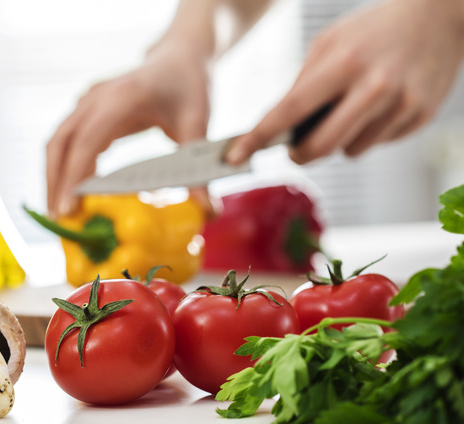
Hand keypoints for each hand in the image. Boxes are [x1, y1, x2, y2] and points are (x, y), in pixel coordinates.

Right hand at [45, 39, 211, 216]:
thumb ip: (199, 170)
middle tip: (58, 221)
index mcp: (121, 98)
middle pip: (60, 144)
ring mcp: (87, 102)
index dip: (73, 177)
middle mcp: (96, 98)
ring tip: (61, 212)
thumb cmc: (189, 86)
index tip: (68, 210)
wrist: (179, 56)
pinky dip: (64, 167)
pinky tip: (73, 192)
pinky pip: (66, 141)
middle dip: (54, 183)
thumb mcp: (198, 126)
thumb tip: (209, 212)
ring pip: (57, 142)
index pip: (86, 142)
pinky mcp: (86, 110)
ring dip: (54, 177)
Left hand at [227, 0, 463, 164]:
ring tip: (349, 109)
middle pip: (320, 146)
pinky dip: (366, 134)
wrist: (439, 16)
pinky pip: (375, 144)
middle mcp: (374, 87)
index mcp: (343, 64)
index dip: (257, 138)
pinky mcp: (419, 117)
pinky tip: (377, 107)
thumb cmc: (372, 31)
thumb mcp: (329, 44)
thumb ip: (302, 85)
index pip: (289, 111)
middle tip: (292, 149)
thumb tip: (274, 126)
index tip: (234, 156)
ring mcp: (401, 105)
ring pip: (348, 151)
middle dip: (298, 155)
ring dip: (338, 141)